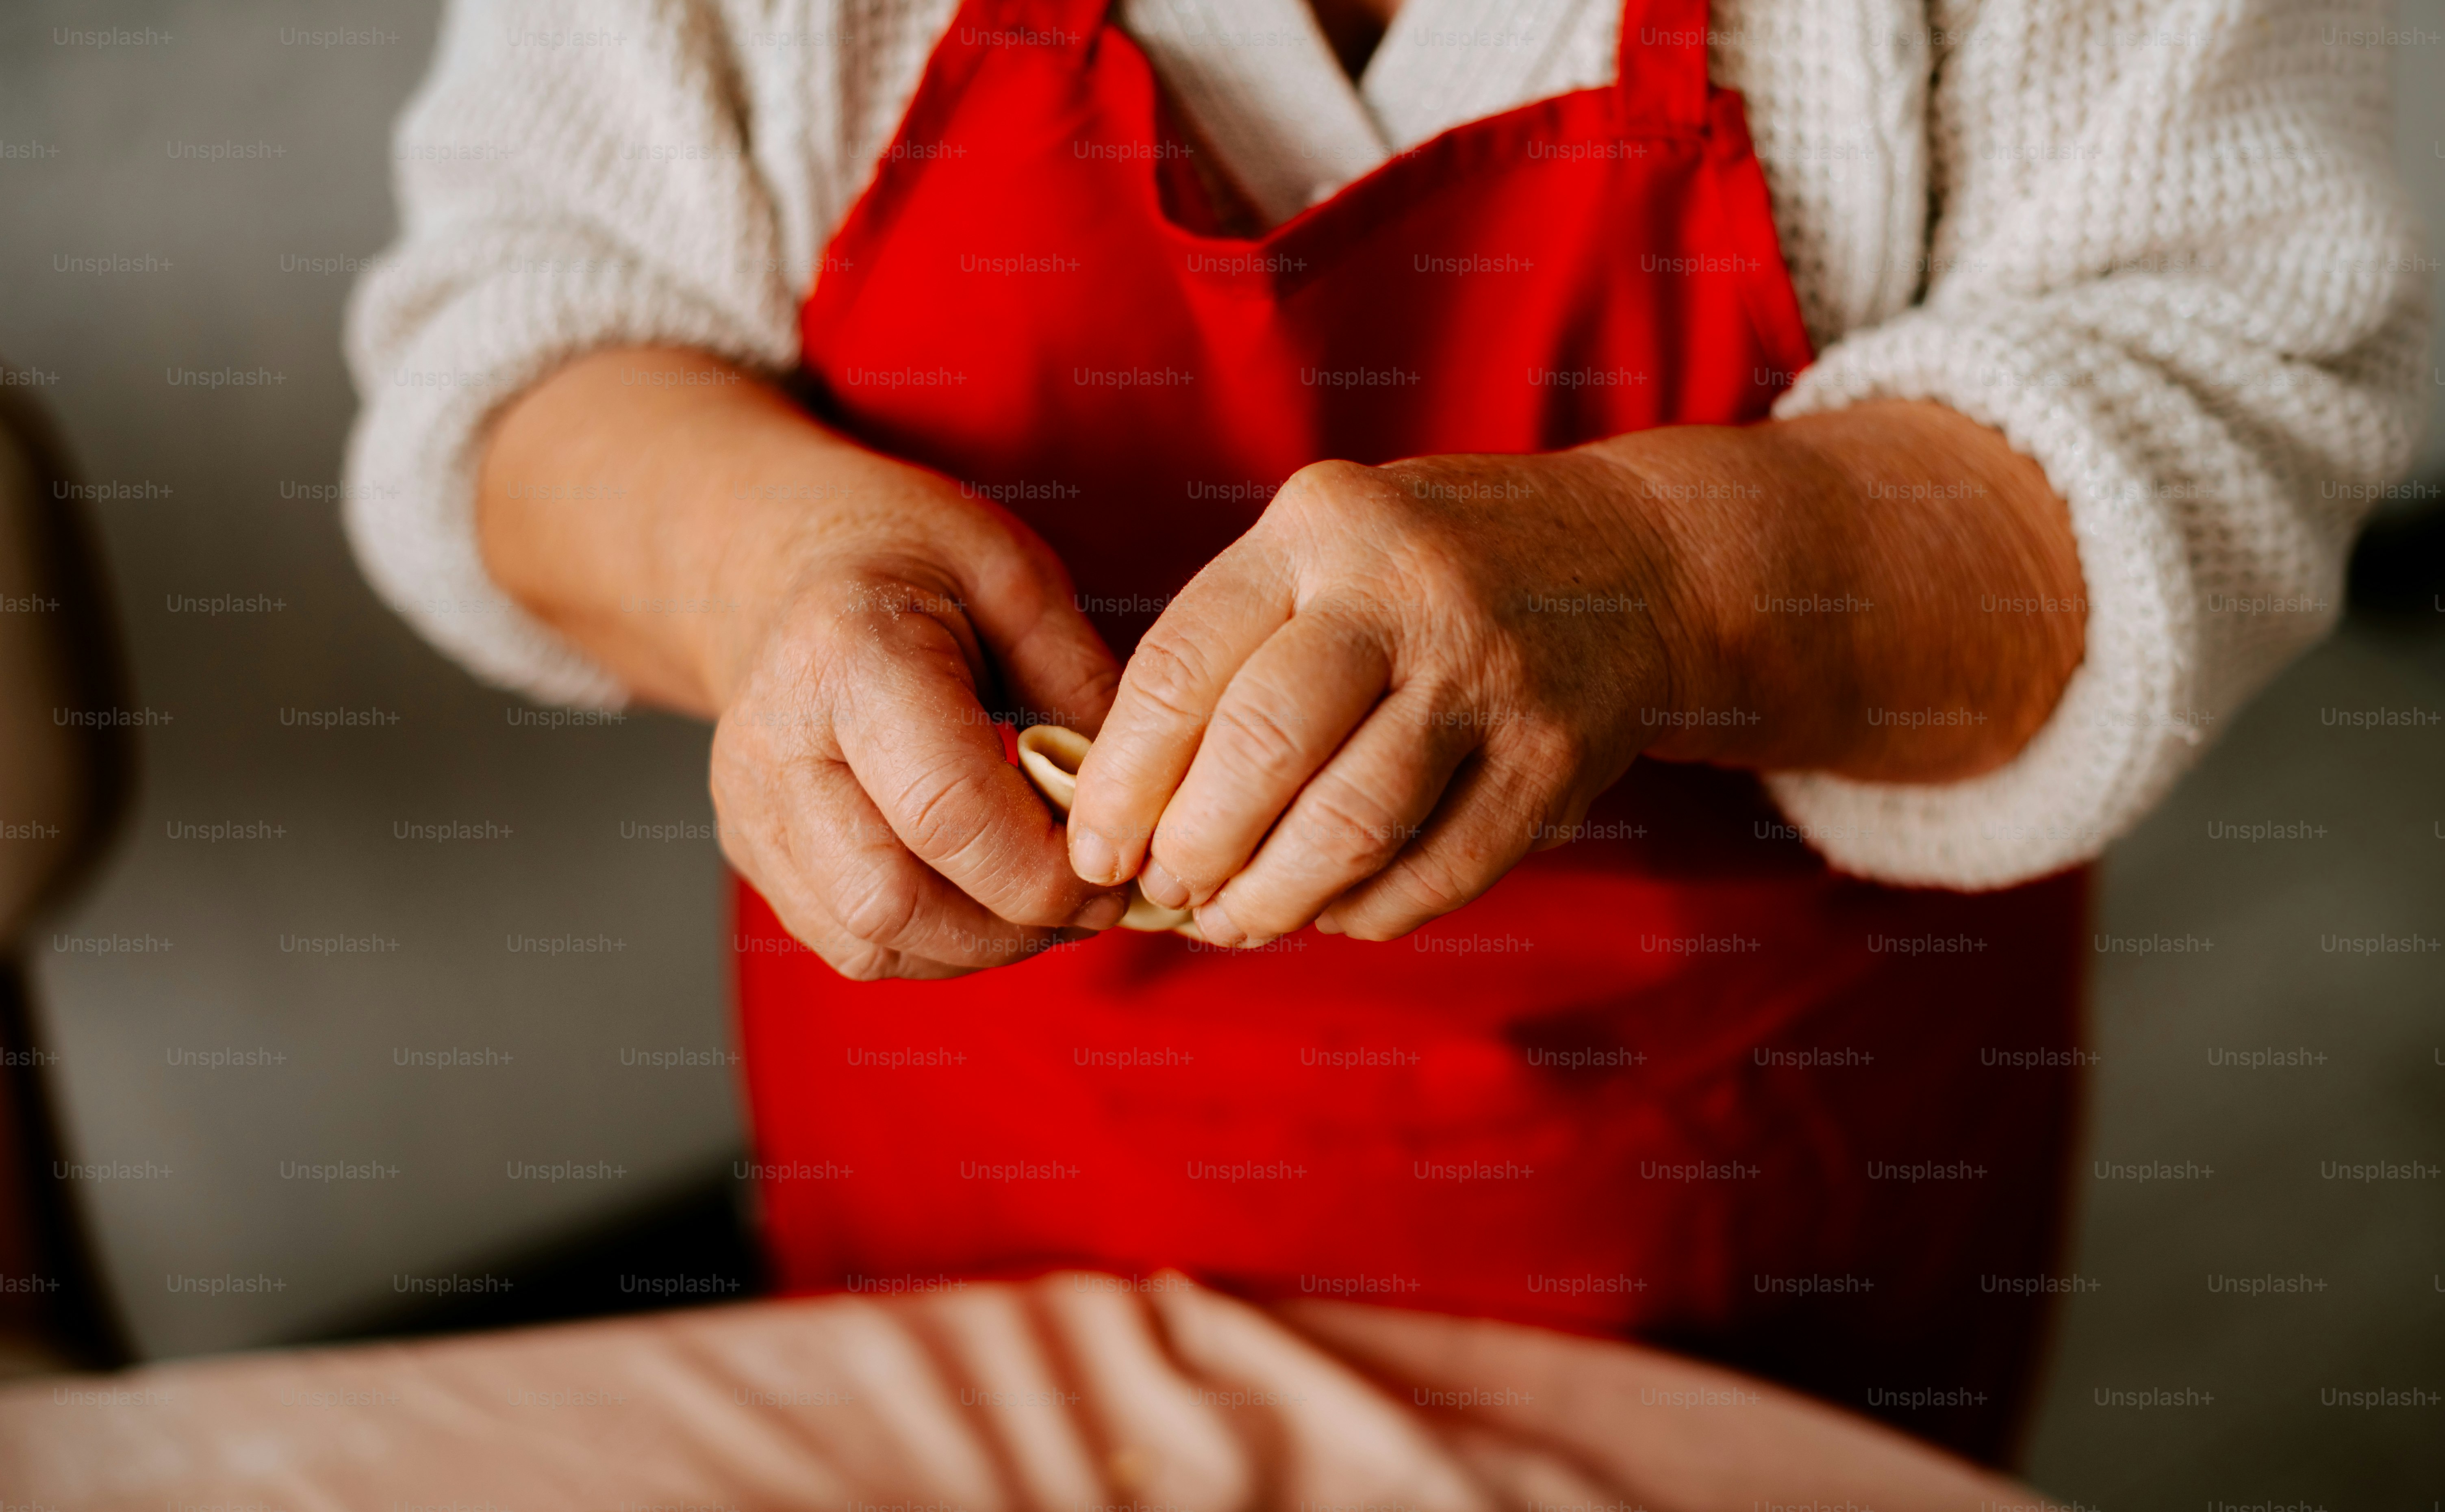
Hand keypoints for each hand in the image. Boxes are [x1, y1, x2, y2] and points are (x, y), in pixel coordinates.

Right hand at [705, 472, 1131, 978]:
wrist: (786, 563)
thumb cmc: (913, 559)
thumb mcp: (1016, 579)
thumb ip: (1080, 687)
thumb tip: (1138, 808)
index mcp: (846, 657)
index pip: (949, 814)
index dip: (1048, 871)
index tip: (1116, 871)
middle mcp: (775, 746)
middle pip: (893, 901)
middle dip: (1016, 924)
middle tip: (1091, 900)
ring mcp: (750, 810)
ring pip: (871, 942)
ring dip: (981, 945)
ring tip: (1044, 898)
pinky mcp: (754, 854)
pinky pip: (853, 946)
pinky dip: (937, 945)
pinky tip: (986, 898)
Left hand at [1064, 451, 1674, 946]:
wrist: (1635, 562)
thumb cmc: (1425, 574)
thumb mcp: (1324, 551)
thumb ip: (1228, 651)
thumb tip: (1122, 806)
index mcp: (1319, 525)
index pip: (1184, 663)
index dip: (1123, 777)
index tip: (1095, 847)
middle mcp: (1406, 590)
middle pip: (1263, 746)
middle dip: (1193, 847)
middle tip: (1166, 891)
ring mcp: (1492, 676)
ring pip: (1350, 826)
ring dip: (1272, 899)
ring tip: (1232, 919)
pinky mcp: (1556, 762)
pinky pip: (1436, 875)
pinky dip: (1364, 913)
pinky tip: (1330, 910)